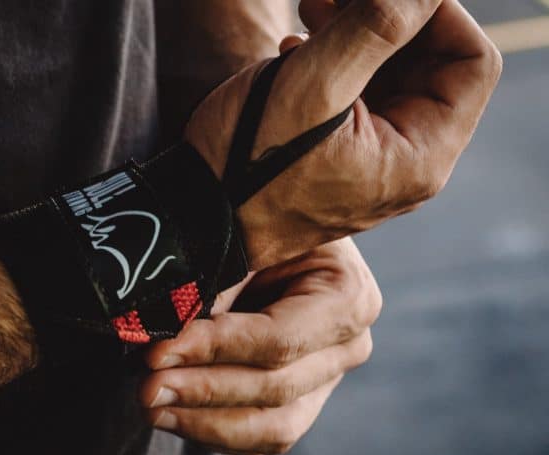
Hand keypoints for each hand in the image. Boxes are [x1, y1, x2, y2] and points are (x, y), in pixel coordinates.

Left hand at [139, 238, 381, 454]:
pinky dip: (214, 431)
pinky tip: (171, 416)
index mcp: (347, 297)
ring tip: (151, 408)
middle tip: (146, 387)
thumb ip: (219, 279)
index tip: (159, 351)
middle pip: (275, 388)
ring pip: (272, 427)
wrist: (284, 226)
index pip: (278, 339)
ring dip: (205, 423)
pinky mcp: (303, 401)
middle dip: (202, 391)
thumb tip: (169, 328)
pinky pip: (262, 437)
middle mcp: (348, 346)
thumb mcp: (247, 234)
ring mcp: (327, 380)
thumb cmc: (266, 220)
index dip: (215, 350)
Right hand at [185, 0, 502, 269]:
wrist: (196, 219)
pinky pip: (358, 100)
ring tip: (311, 8)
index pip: (472, 63)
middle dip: (390, 18)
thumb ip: (375, 27)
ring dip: (358, 34)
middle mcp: (407, 165)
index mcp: (419, 156)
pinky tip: (297, 50)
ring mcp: (374, 164)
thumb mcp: (311, 87)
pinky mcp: (341, 160)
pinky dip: (337, 64)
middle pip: (432, 68)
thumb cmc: (247, 166)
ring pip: (391, 79)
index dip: (438, 11)